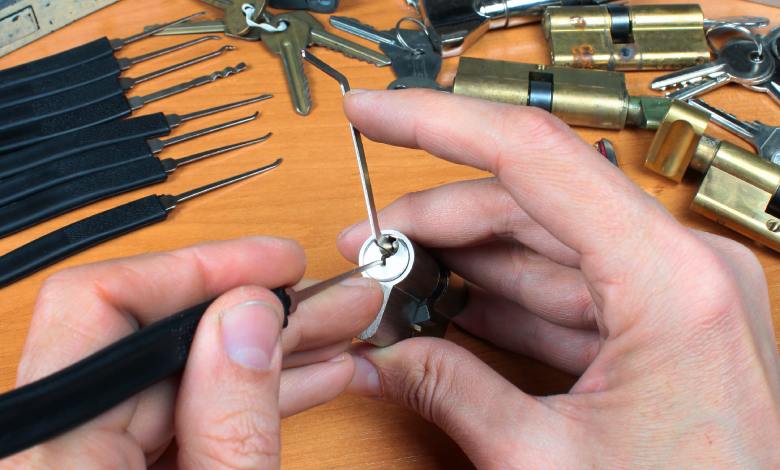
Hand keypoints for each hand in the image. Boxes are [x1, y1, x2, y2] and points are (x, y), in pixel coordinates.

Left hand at [1, 237, 381, 468]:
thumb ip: (232, 422)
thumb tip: (250, 316)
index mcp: (57, 451)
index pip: (105, 304)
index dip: (201, 268)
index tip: (276, 264)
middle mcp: (58, 444)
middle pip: (156, 338)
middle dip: (263, 313)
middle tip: (333, 299)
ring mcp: (89, 460)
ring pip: (183, 376)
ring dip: (269, 354)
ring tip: (340, 336)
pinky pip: (187, 418)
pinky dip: (250, 400)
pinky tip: (310, 381)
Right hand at [338, 90, 779, 467]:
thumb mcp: (547, 463)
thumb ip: (452, 394)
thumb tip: (379, 357)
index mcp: (671, 284)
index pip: (534, 157)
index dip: (437, 122)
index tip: (375, 111)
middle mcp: (681, 270)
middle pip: (529, 201)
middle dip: (435, 217)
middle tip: (369, 242)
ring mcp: (671, 296)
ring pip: (541, 244)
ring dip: (461, 257)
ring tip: (395, 276)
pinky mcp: (656, 327)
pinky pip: (563, 291)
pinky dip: (500, 295)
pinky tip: (447, 304)